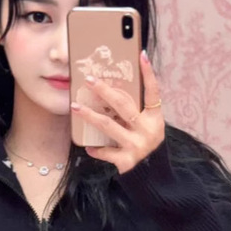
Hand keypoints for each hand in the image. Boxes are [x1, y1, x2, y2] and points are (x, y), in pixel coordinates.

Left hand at [71, 50, 164, 174]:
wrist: (152, 174)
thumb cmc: (144, 144)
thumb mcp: (147, 126)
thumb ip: (136, 111)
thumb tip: (113, 88)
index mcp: (155, 119)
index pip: (153, 92)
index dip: (148, 73)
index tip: (140, 55)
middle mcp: (147, 131)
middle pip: (123, 105)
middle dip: (104, 91)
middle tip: (88, 80)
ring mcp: (136, 146)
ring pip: (108, 126)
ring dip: (90, 115)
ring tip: (75, 106)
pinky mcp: (126, 161)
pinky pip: (106, 152)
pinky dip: (96, 149)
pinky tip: (86, 145)